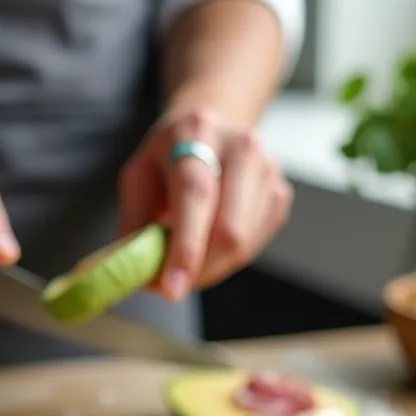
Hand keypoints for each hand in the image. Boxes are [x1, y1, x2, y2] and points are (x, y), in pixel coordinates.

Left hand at [119, 107, 292, 300]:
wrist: (215, 125)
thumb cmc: (171, 155)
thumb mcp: (139, 175)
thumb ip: (136, 223)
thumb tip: (140, 275)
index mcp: (198, 132)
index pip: (196, 196)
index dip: (185, 248)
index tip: (171, 289)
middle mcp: (241, 147)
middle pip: (230, 228)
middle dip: (199, 269)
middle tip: (173, 286)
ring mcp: (268, 171)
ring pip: (244, 245)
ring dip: (210, 269)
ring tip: (187, 261)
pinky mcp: (280, 194)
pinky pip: (254, 246)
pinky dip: (226, 260)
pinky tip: (209, 244)